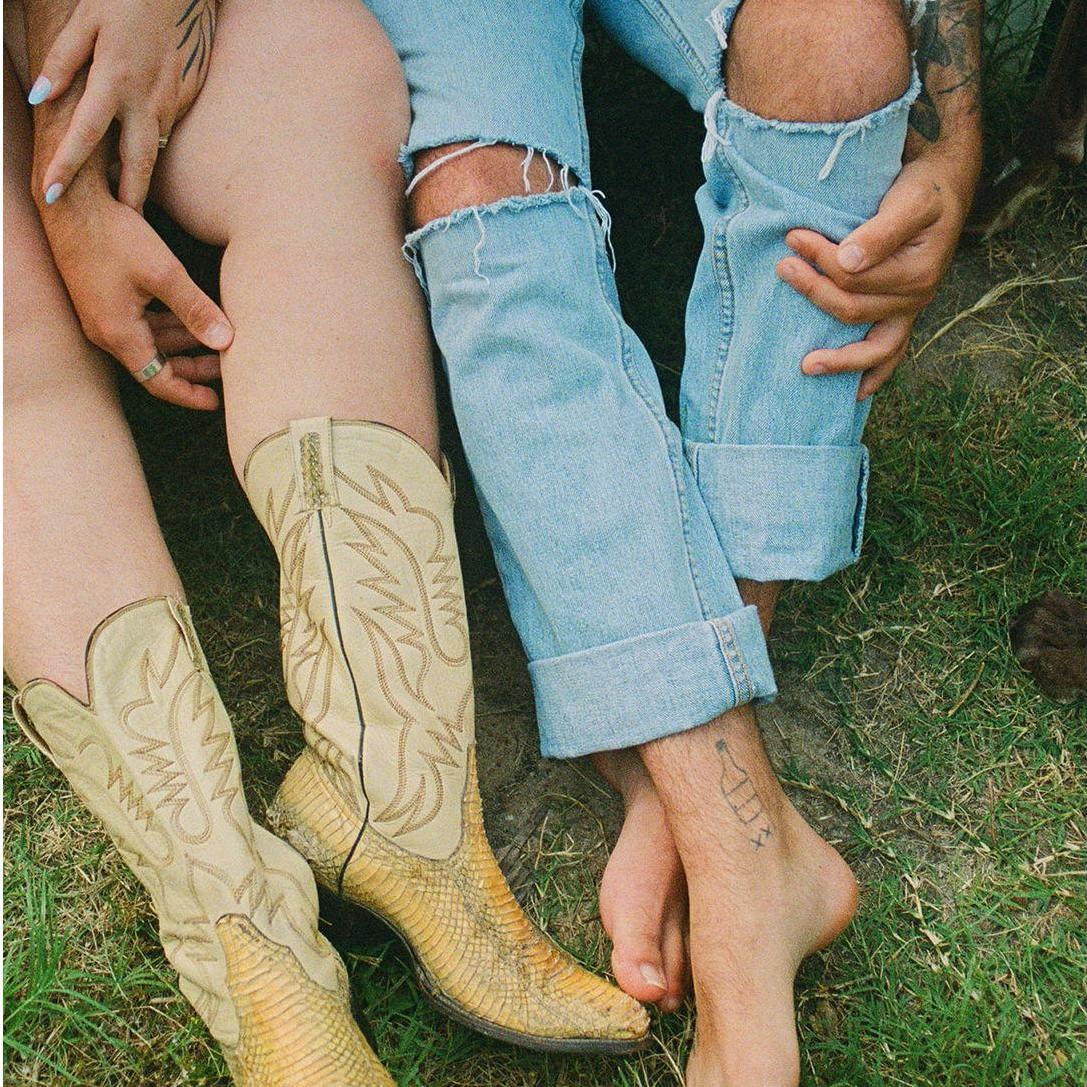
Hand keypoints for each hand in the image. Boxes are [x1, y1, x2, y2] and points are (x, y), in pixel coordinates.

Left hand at [28, 0, 217, 208]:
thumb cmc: (122, 0)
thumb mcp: (83, 22)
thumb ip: (61, 62)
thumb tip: (40, 96)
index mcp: (114, 80)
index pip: (85, 133)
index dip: (67, 165)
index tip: (51, 193)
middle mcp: (145, 100)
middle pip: (137, 164)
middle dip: (128, 199)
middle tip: (120, 227)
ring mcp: (167, 104)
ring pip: (153, 152)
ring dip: (140, 180)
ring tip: (127, 204)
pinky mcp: (180, 100)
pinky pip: (161, 132)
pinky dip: (148, 150)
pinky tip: (137, 158)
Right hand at [44, 190, 232, 409]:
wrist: (71, 202)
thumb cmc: (112, 235)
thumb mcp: (164, 273)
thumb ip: (196, 309)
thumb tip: (226, 342)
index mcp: (119, 334)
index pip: (158, 381)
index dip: (188, 394)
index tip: (215, 401)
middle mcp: (108, 331)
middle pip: (158, 364)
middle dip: (194, 367)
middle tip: (228, 365)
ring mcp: (105, 315)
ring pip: (153, 342)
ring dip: (185, 342)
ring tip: (220, 338)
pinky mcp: (107, 299)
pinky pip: (143, 323)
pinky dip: (171, 324)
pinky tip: (194, 314)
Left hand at [776, 153, 975, 399]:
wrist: (945, 188)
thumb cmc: (923, 190)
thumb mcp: (909, 200)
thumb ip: (881, 231)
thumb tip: (847, 260)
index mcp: (916, 272)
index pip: (853, 276)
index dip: (820, 258)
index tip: (793, 236)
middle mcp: (916, 299)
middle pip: (852, 309)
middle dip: (813, 291)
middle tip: (783, 267)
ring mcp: (910, 313)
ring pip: (869, 347)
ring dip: (837, 358)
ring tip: (804, 366)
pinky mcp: (903, 318)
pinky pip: (890, 357)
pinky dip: (872, 376)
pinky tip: (853, 395)